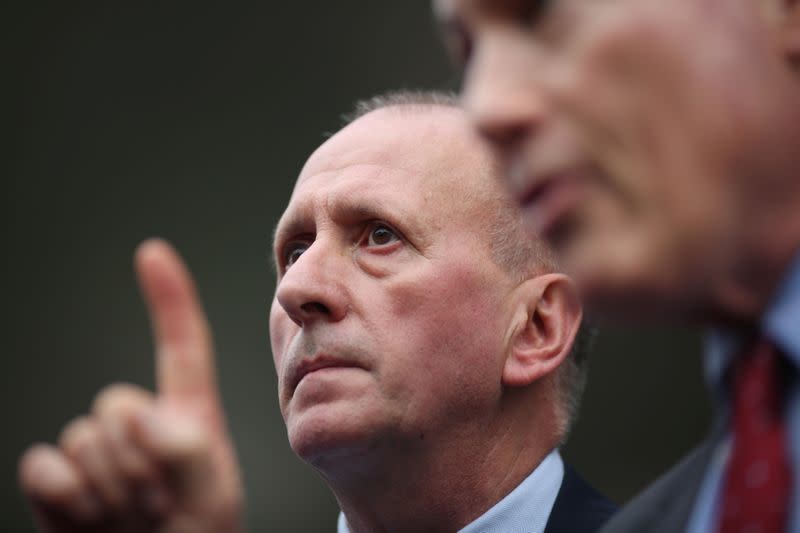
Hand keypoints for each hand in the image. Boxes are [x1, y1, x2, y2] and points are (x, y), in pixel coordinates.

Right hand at [18, 239, 242, 532]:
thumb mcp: (212, 496)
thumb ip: (188, 448)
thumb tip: (138, 415)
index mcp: (188, 416)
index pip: (181, 348)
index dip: (168, 299)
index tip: (152, 252)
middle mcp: (139, 425)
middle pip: (117, 403)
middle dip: (138, 459)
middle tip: (159, 504)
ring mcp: (96, 452)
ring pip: (84, 438)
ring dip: (111, 488)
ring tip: (134, 519)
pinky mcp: (56, 481)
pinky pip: (44, 469)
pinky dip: (66, 501)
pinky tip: (93, 522)